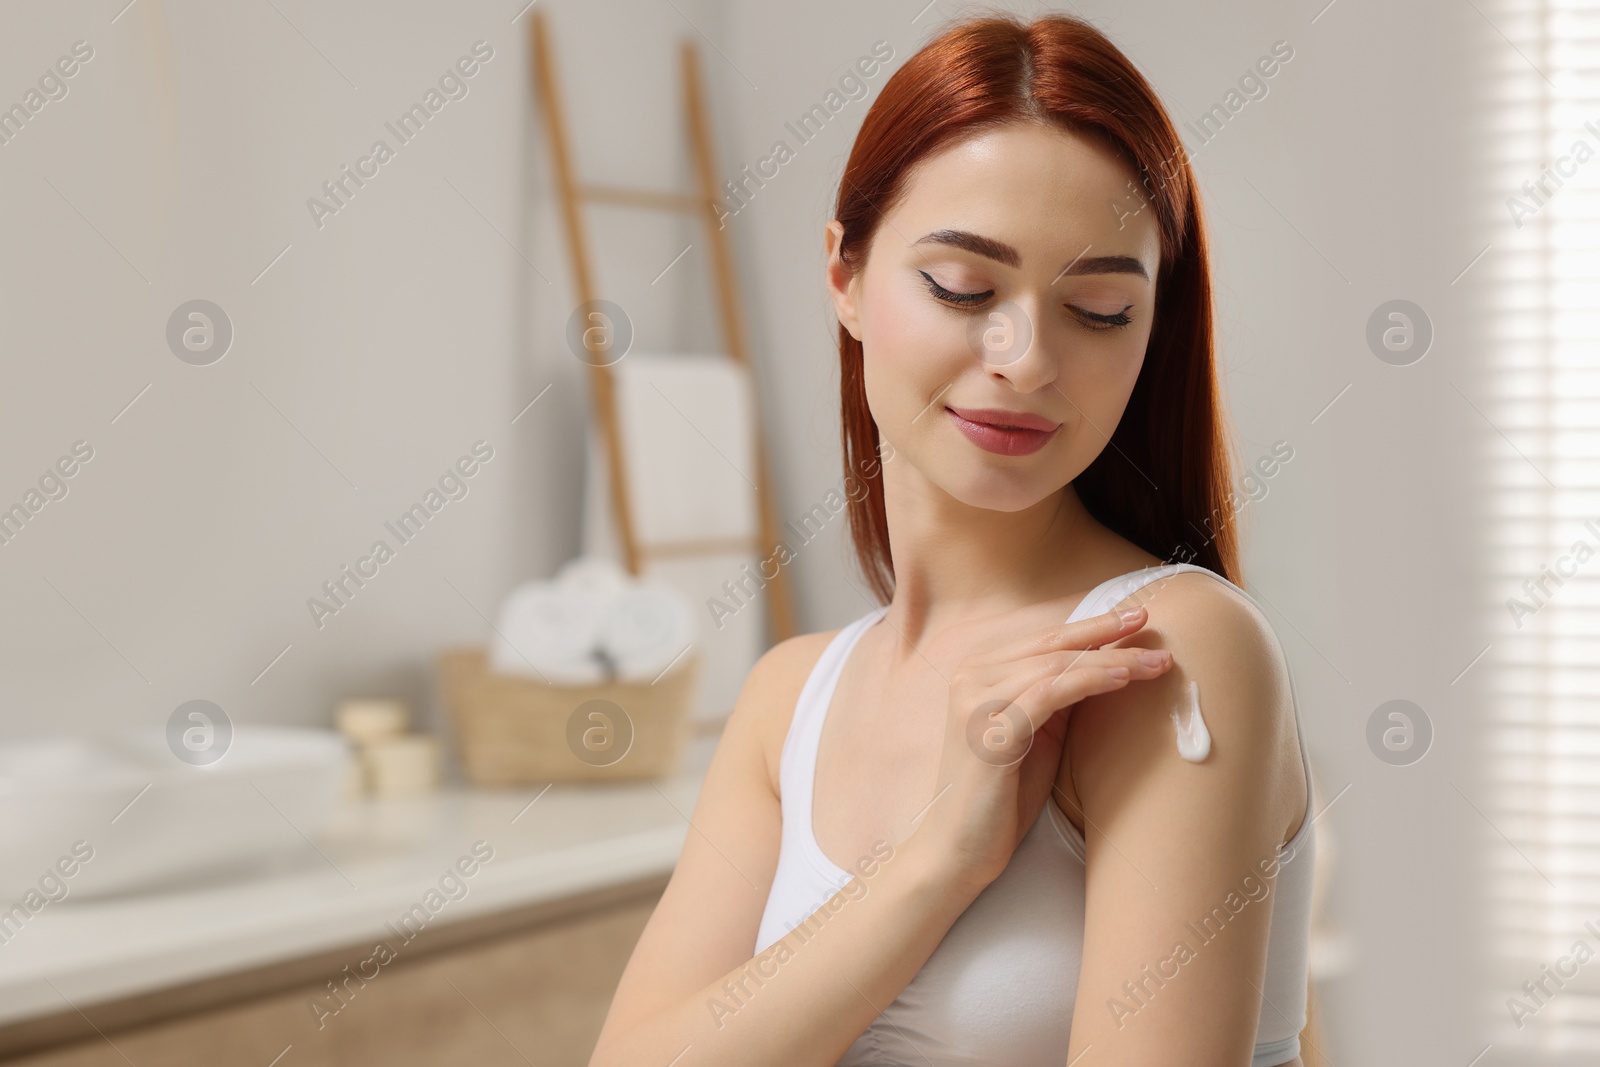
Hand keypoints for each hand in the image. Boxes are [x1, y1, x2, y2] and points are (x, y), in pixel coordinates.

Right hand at [912, 604, 1172, 894]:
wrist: (959, 848)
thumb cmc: (1000, 796)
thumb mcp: (1036, 735)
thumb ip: (1057, 699)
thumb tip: (1106, 667)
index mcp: (979, 673)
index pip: (1045, 639)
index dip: (1092, 625)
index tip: (1134, 617)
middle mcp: (972, 677)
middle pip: (1052, 645)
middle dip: (1107, 633)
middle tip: (1150, 620)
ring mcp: (976, 702)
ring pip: (1055, 666)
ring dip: (1111, 659)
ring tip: (1155, 659)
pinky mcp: (989, 731)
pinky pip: (1048, 694)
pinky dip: (1089, 682)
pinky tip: (1122, 678)